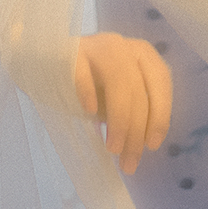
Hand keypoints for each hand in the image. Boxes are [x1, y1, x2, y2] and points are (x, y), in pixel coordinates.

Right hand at [72, 31, 171, 173]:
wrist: (47, 62)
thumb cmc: (91, 84)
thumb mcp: (117, 98)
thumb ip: (132, 112)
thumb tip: (142, 144)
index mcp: (140, 54)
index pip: (160, 80)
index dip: (160, 114)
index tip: (152, 145)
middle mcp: (122, 46)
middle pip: (138, 87)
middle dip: (137, 129)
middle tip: (128, 162)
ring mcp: (95, 46)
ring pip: (117, 79)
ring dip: (119, 118)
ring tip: (112, 148)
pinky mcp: (70, 52)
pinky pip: (82, 71)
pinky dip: (89, 90)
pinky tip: (89, 111)